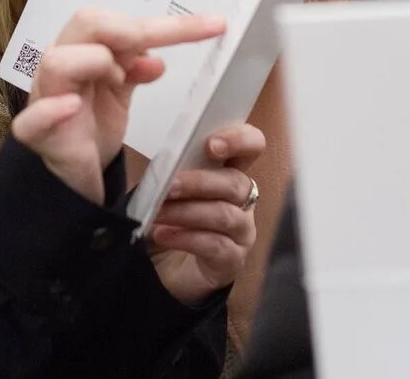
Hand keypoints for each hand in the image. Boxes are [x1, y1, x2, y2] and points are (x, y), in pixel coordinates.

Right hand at [12, 9, 225, 203]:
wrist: (68, 178)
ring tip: (118, 80)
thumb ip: (134, 70)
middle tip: (151, 50)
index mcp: (82, 50)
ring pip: (58, 62)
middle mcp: (61, 67)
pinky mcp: (37, 136)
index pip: (116, 22)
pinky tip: (71, 107)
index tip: (214, 26)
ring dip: (95, 62)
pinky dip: (51, 110)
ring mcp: (44, 99)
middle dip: (128, 31)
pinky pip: (32, 120)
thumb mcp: (117, 93)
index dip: (163, 23)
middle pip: (85, 23)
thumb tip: (157, 59)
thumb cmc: (89, 128)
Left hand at [150, 123, 265, 304]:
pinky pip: (216, 246)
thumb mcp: (167, 190)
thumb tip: (164, 160)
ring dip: (186, 211)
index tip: (210, 145)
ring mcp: (242, 232)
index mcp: (229, 173)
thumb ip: (172, 170)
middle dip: (198, 182)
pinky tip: (163, 235)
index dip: (239, 140)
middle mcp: (243, 201)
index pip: (251, 146)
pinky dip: (185, 238)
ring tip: (158, 213)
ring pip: (224, 215)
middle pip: (235, 183)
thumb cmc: (169, 220)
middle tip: (169, 186)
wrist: (163, 270)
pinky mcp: (233, 261)